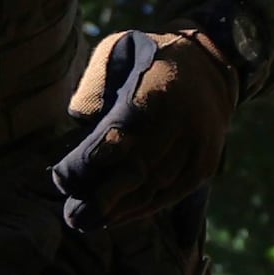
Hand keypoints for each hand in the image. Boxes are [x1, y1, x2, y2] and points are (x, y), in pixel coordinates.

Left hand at [49, 27, 241, 232]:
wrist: (212, 63)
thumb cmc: (148, 59)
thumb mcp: (118, 52)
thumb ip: (95, 86)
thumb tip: (78, 123)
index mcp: (154, 92)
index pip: (116, 137)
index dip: (86, 163)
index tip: (61, 178)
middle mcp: (180, 122)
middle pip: (137, 170)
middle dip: (101, 198)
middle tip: (72, 217)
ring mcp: (197, 145)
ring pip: (155, 187)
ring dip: (120, 209)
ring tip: (89, 222)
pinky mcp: (205, 162)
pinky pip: (173, 194)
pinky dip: (145, 208)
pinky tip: (118, 217)